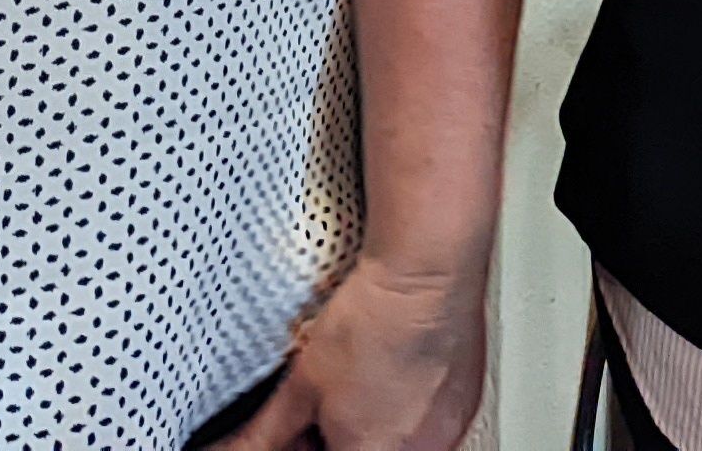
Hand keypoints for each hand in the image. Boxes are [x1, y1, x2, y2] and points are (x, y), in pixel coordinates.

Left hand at [239, 255, 489, 450]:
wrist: (429, 269)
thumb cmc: (375, 319)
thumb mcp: (301, 385)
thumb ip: (265, 435)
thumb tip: (234, 449)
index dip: (305, 441)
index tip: (297, 423)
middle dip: (338, 434)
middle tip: (324, 396)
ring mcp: (449, 429)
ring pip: (398, 440)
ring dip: (372, 420)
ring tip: (359, 374)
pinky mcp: (467, 400)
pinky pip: (430, 418)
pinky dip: (406, 402)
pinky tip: (391, 365)